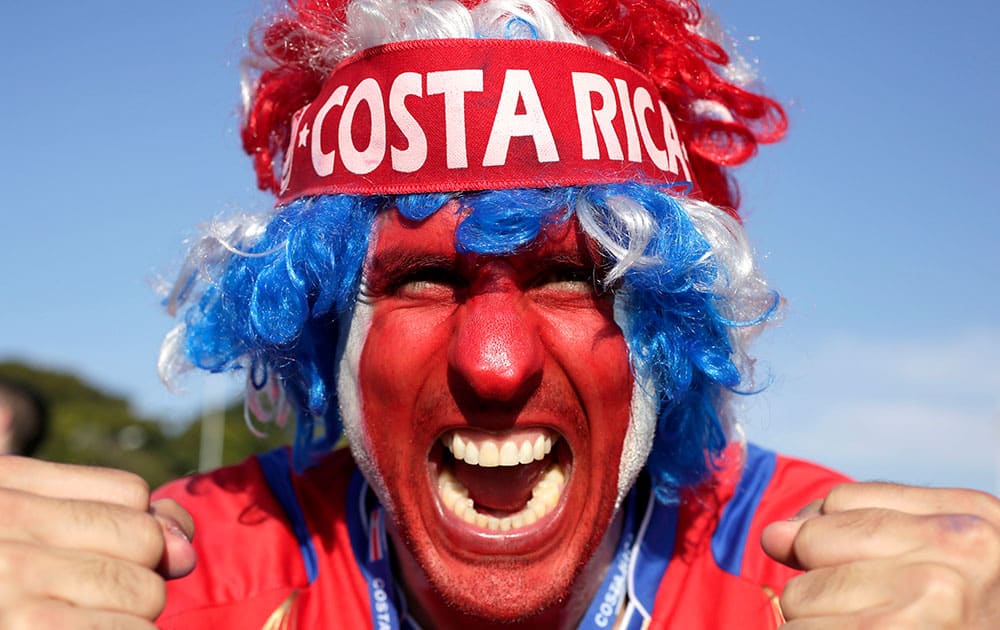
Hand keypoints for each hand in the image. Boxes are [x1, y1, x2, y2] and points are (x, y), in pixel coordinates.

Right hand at [0, 455, 194, 628]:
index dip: (140, 532)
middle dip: (137, 578)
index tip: (103, 563)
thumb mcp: (27, 531)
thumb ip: (104, 520)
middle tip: (82, 604)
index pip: (132, 492)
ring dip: (129, 620)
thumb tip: (185, 550)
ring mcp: (15, 573)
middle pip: (147, 540)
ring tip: (75, 624)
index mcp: (9, 482)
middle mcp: (11, 517)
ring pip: (147, 592)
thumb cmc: (7, 578)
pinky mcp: (27, 628)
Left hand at [762, 482, 999, 627]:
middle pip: (811, 543)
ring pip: (798, 598)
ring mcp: (926, 609)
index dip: (827, 539)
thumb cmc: (973, 617)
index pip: (840, 502)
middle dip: (822, 582)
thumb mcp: (951, 559)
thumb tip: (774, 534)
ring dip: (816, 624)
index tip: (852, 570)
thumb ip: (866, 529)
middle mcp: (952, 559)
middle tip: (872, 615)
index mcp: (970, 521)